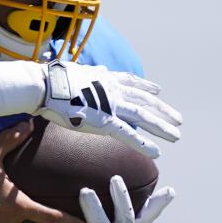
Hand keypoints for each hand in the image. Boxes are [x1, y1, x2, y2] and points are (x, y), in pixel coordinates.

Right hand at [37, 61, 182, 158]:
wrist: (43, 85)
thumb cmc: (51, 80)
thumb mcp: (75, 72)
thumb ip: (87, 74)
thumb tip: (91, 70)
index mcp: (105, 78)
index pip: (131, 82)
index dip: (146, 87)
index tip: (158, 91)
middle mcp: (113, 90)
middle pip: (144, 101)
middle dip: (163, 110)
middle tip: (178, 119)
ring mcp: (110, 105)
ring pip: (143, 117)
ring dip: (161, 127)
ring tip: (176, 136)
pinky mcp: (104, 122)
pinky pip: (129, 135)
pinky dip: (144, 144)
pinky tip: (157, 152)